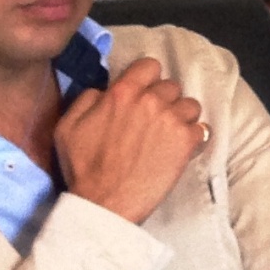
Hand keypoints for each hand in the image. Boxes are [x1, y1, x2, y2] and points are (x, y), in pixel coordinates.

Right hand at [55, 58, 209, 222]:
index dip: (147, 78)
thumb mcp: (68, 126)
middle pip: (171, 86)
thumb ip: (86, 99)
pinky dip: (193, 138)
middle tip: (153, 120)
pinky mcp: (186, 143)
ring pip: (190, 106)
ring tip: (170, 135)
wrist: (104, 204)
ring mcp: (171, 120)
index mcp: (122, 92)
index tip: (143, 93)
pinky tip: (181, 149)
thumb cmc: (83, 168)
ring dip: (181, 117)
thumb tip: (103, 91)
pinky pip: (201, 129)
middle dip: (163, 100)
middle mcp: (150, 100)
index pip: (150, 65)